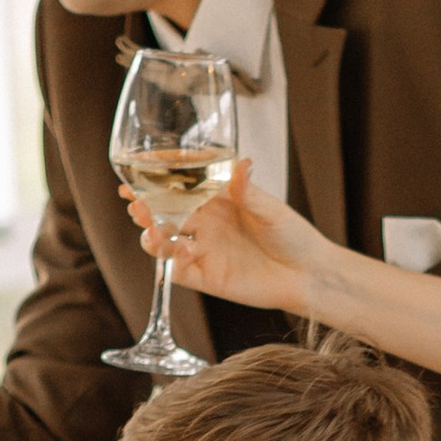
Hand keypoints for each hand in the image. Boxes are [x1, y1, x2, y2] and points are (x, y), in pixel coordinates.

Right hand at [122, 163, 330, 315]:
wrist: (307, 275)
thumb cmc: (293, 236)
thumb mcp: (271, 209)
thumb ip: (249, 191)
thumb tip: (241, 163)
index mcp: (218, 201)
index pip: (181, 186)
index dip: (159, 180)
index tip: (139, 170)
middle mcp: (206, 224)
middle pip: (165, 213)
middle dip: (146, 206)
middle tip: (133, 200)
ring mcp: (204, 250)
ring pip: (165, 241)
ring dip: (151, 233)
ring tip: (146, 226)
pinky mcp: (206, 277)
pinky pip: (177, 270)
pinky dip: (169, 261)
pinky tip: (173, 251)